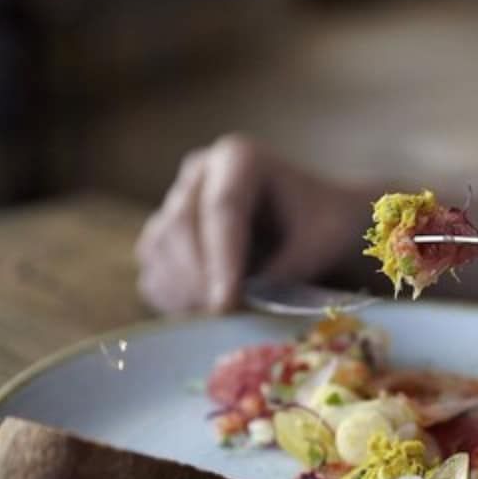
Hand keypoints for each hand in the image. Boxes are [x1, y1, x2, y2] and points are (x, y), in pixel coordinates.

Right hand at [136, 135, 374, 312]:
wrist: (314, 230)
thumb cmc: (323, 230)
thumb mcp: (320, 245)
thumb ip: (284, 270)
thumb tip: (241, 304)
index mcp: (240, 158)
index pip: (222, 207)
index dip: (222, 259)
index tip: (227, 304)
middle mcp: (199, 173)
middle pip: (181, 225)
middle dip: (200, 280)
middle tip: (225, 320)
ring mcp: (175, 202)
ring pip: (159, 249)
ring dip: (184, 292)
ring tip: (222, 320)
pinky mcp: (164, 237)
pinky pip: (153, 271)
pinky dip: (173, 299)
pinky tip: (206, 314)